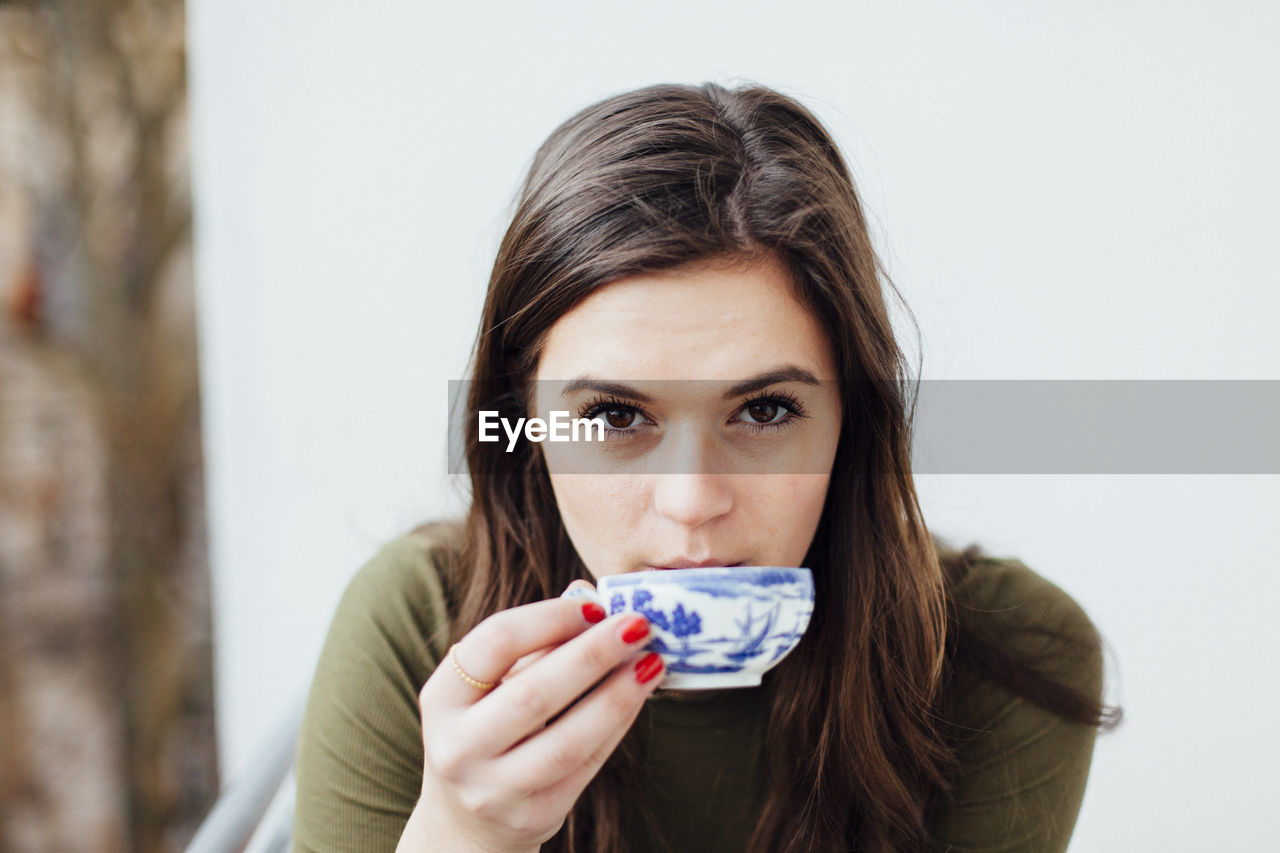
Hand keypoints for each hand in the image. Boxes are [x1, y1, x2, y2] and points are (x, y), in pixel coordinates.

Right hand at [396, 582, 664, 852]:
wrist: (469, 816)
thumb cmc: (489, 725)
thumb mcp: (493, 682)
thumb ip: (536, 638)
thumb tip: (588, 594)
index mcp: (442, 698)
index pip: (495, 643)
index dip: (551, 617)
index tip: (597, 604)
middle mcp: (458, 747)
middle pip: (534, 694)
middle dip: (593, 654)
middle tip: (638, 625)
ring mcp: (493, 790)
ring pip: (568, 740)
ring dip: (617, 696)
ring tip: (652, 662)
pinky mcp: (533, 817)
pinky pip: (586, 767)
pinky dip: (618, 726)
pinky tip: (639, 697)